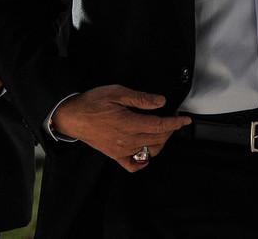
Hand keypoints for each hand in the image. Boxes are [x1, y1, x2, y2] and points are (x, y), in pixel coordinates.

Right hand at [52, 85, 190, 172]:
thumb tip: (160, 102)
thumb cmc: (93, 102)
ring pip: (149, 151)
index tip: (185, 119)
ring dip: (161, 141)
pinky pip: (133, 164)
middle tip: (173, 118)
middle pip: (157, 138)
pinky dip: (144, 160)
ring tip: (161, 129)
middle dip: (170, 129)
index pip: (159, 126)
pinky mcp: (115, 155)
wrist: (72, 116)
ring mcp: (121, 150)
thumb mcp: (117, 92)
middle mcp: (126, 140)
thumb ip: (140, 98)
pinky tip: (147, 151)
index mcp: (128, 123)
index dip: (175, 123)